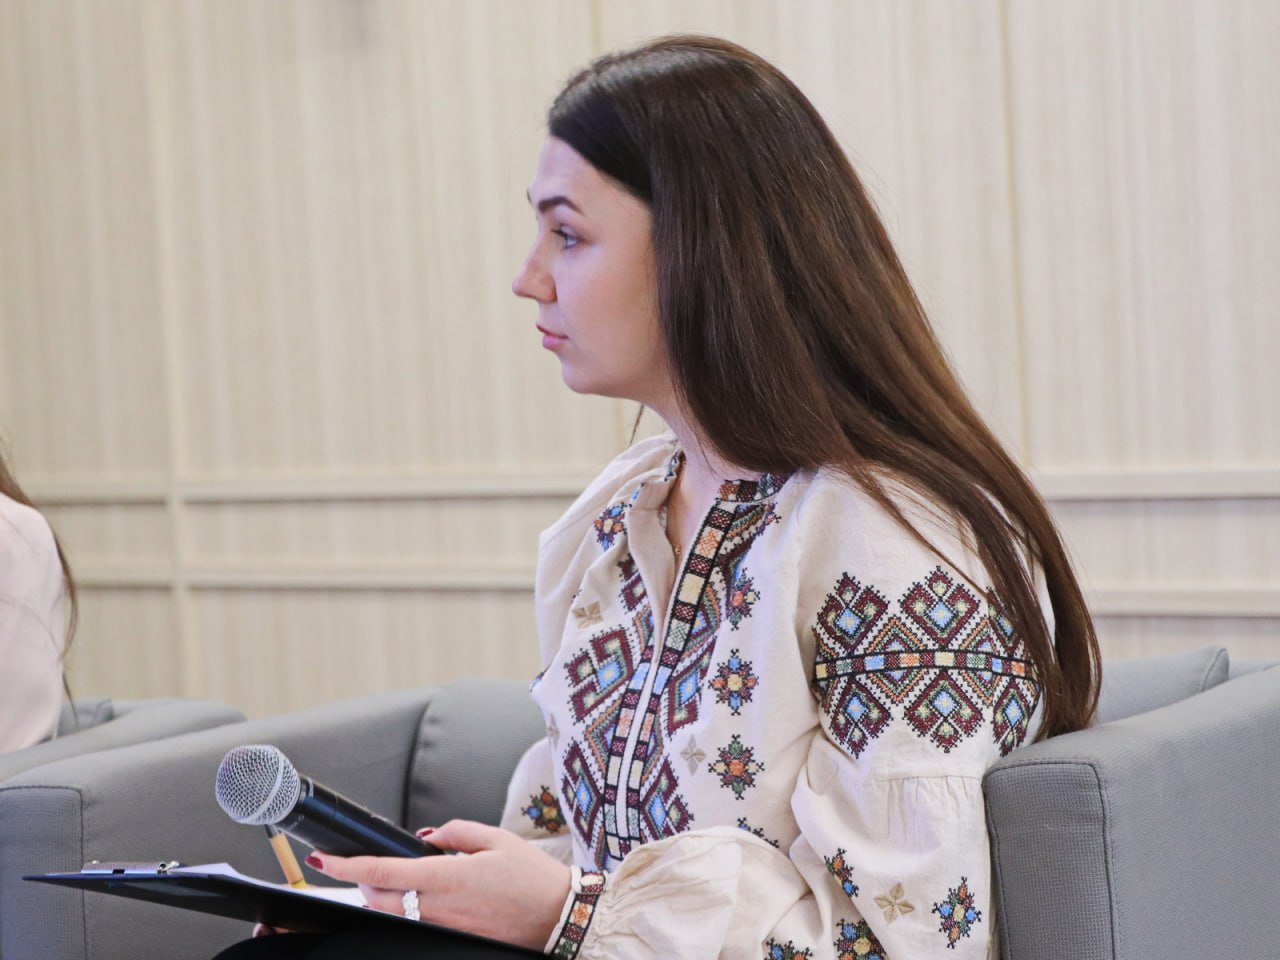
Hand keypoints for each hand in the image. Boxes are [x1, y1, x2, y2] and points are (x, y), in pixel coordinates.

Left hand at [306, 820, 571, 950]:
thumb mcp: (496, 839)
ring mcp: (445, 927)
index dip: (348, 867)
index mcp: (448, 877)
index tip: (326, 859)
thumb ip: (456, 832)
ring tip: (390, 878)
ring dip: (383, 896)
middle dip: (361, 882)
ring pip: (395, 914)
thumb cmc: (533, 877)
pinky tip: (421, 895)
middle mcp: (440, 907)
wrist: (559, 916)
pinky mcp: (453, 937)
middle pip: (379, 899)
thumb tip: (427, 836)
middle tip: (360, 865)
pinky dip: (407, 908)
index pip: (383, 873)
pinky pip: (417, 923)